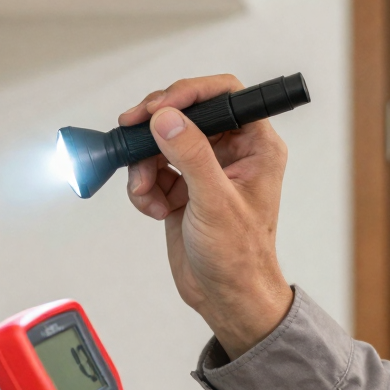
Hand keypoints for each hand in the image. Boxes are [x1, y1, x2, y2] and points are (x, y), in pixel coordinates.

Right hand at [120, 75, 292, 356]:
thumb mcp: (215, 202)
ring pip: (162, 142)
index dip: (190, 92)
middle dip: (156, 128)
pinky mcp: (182, 187)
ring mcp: (204, 169)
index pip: (224, 95)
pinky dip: (144, 187)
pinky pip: (152, 169)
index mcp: (256, 146)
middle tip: (133, 131)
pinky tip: (153, 208)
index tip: (161, 106)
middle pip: (185, 114)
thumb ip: (190, 155)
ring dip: (145, 164)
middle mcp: (231, 152)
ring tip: (146, 191)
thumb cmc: (240, 257)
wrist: (224, 297)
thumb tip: (168, 119)